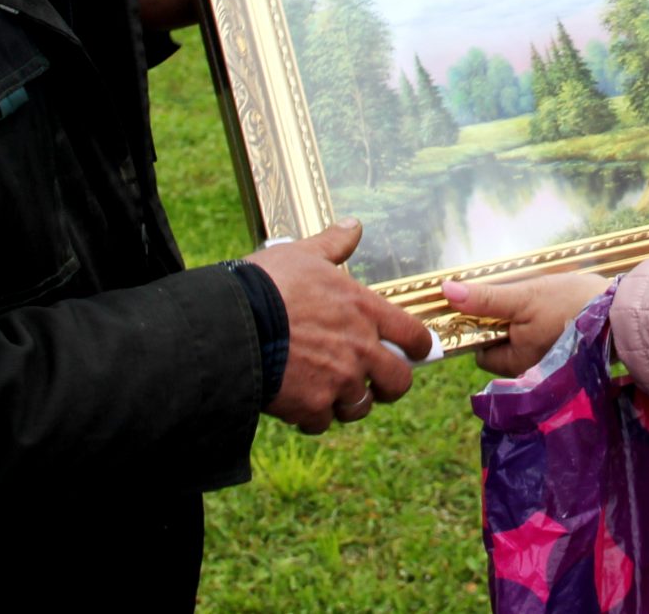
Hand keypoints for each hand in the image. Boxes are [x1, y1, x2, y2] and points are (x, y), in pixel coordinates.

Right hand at [248, 220, 433, 433]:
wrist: (231, 324)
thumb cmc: (267, 284)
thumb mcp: (303, 254)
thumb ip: (334, 244)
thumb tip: (354, 226)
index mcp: (366, 311)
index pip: (415, 337)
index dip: (418, 347)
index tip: (412, 351)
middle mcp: (361, 350)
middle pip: (399, 382)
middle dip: (389, 385)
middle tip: (375, 382)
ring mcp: (338, 381)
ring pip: (359, 406)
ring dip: (347, 401)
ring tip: (328, 389)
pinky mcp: (311, 406)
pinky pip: (322, 422)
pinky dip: (312, 415)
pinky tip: (298, 401)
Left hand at [443, 273, 611, 378]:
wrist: (624, 312)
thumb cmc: (572, 305)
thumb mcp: (524, 296)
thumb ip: (485, 298)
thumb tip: (446, 292)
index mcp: (515, 364)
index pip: (480, 351)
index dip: (481, 327)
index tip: (495, 307)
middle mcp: (531, 374)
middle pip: (503, 347)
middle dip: (508, 324)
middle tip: (524, 300)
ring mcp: (551, 367)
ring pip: (525, 343)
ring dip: (528, 322)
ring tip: (544, 303)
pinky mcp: (570, 358)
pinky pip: (546, 342)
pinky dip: (547, 326)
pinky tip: (559, 310)